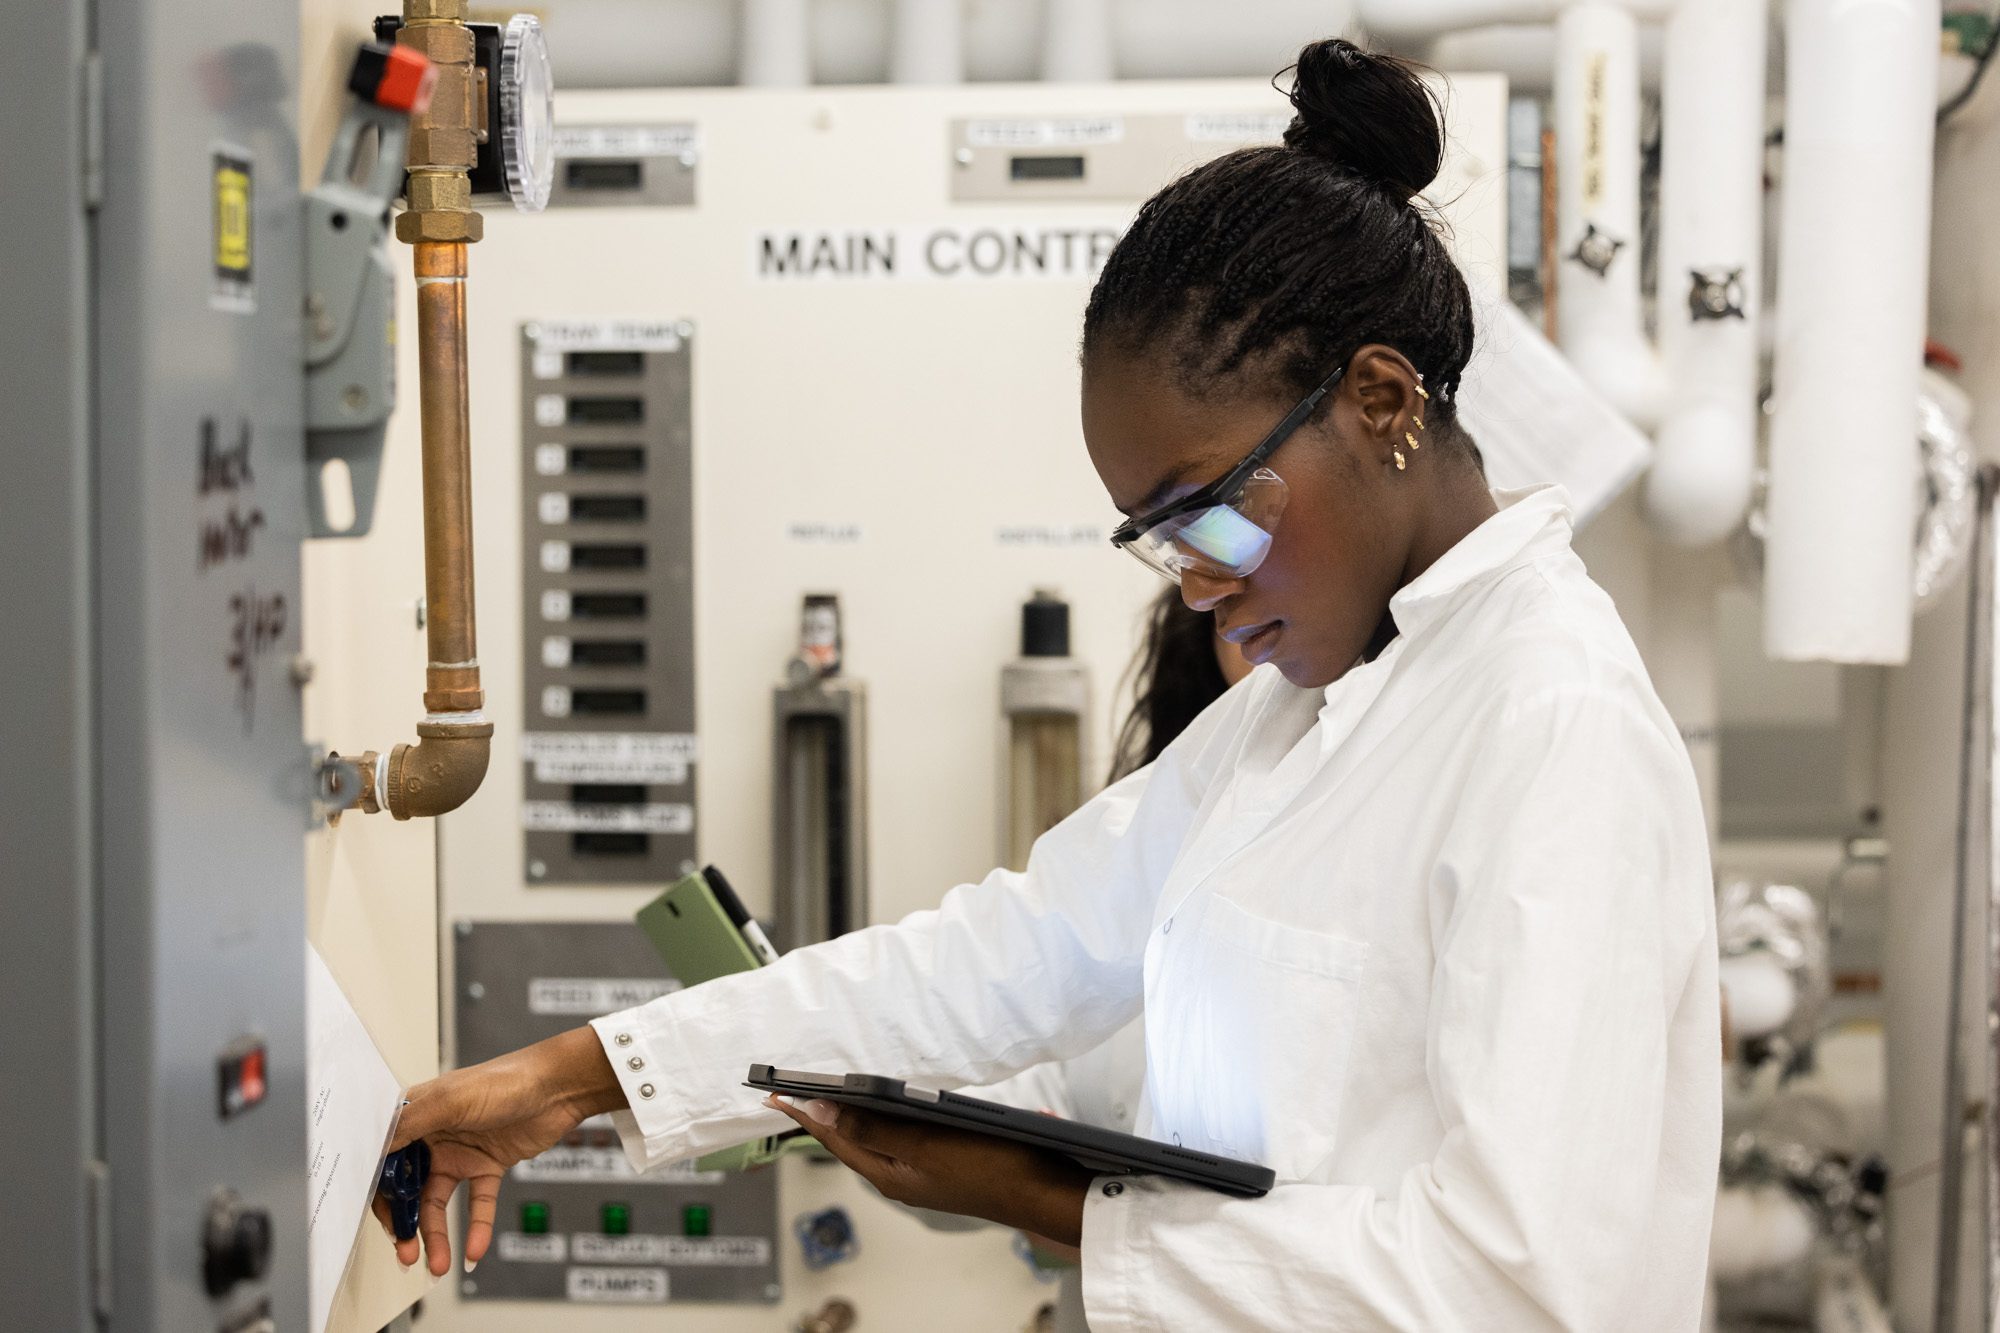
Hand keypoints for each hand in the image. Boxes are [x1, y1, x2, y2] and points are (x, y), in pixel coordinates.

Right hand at [373, 1027, 624, 1274]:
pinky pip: (476, 1205)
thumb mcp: (452, 1100)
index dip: (379, 1191)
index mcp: (416, 1115)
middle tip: (405, 1251)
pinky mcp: (487, 1167)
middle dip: (404, 1222)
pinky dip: (476, 1229)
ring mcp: (460, 1154)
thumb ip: (411, 1125)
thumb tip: (375, 1148)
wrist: (559, 1087)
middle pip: (408, 1188)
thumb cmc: (506, 1080)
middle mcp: (433, 1137)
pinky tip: (473, 1250)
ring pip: (438, 1204)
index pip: (385, 1160)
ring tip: (436, 1263)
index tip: (380, 1221)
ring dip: (435, 1235)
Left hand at [766, 1095, 1093, 1247]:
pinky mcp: (943, 1162)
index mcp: (890, 1175)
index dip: (805, 1115)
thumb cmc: (991, 1170)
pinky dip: (887, 1117)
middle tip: (797, 1091)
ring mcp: (922, 1171)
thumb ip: (874, 1128)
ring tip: (832, 1094)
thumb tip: (824, 1112)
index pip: (835, 1138)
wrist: (1042, 1192)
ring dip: (854, 1114)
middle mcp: (900, 1175)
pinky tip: (891, 1104)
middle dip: (823, 1114)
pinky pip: (902, 1136)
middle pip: (851, 1139)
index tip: (776, 1095)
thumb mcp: (926, 1145)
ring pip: (876, 1137)